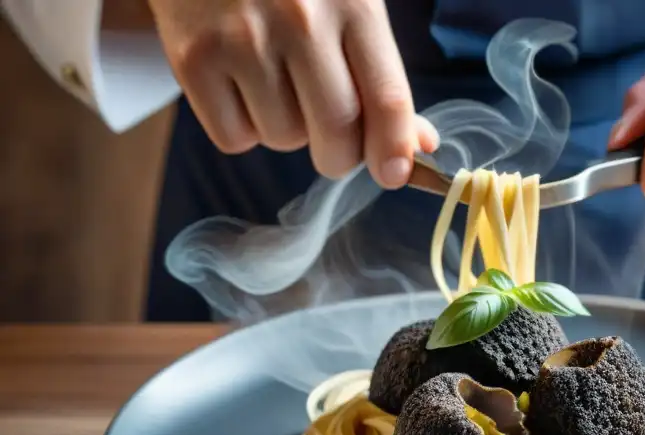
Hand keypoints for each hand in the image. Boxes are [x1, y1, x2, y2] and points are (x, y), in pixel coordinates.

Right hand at [147, 0, 438, 186]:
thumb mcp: (349, 3)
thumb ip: (381, 74)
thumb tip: (417, 146)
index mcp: (352, 4)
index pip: (386, 97)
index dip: (394, 147)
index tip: (393, 174)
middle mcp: (300, 21)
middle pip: (336, 133)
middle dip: (339, 153)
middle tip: (332, 140)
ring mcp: (242, 39)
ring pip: (284, 138)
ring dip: (286, 130)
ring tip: (274, 82)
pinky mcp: (194, 58)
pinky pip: (234, 138)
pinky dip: (241, 127)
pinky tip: (240, 85)